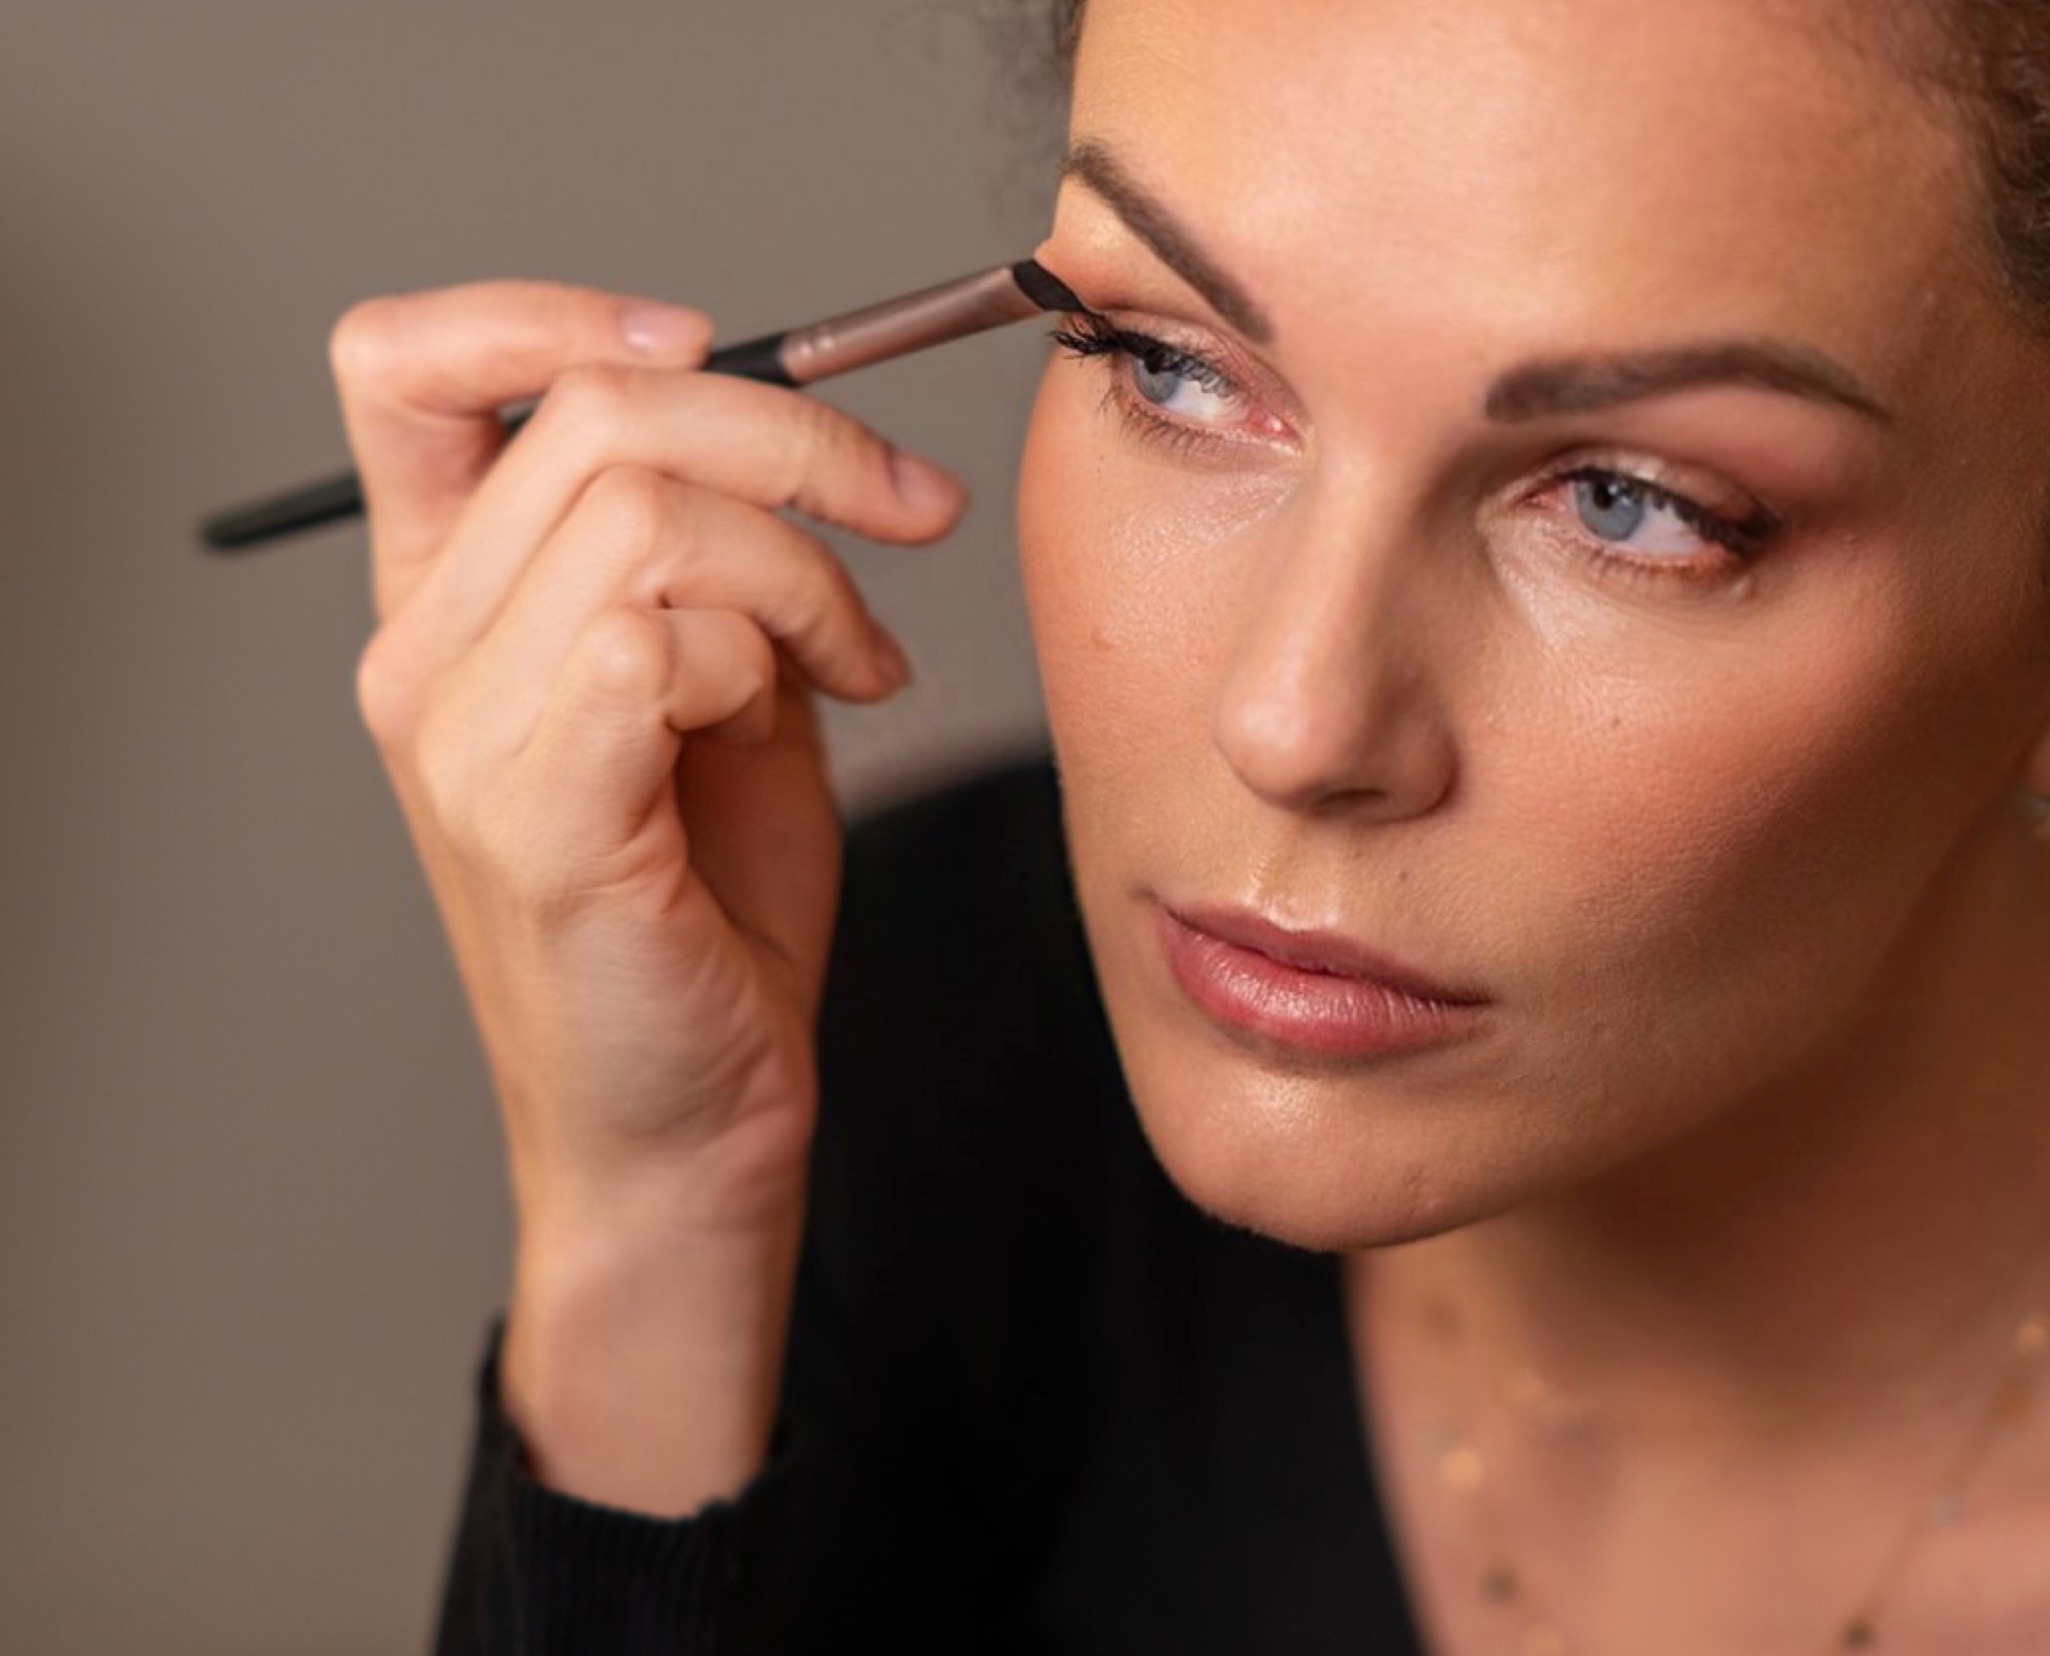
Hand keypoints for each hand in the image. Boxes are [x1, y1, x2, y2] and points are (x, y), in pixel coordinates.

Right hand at [331, 280, 967, 1507]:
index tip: (710, 340)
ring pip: (644, 514)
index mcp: (449, 608)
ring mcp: (462, 737)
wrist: (690, 1128)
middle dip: (795, 434)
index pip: (409, 370)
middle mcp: (422, 657)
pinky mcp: (535, 816)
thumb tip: (796, 449)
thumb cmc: (706, 918)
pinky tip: (829, 711)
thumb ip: (718, 568)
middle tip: (904, 511)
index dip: (554, 312)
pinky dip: (776, 649)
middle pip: (592, 411)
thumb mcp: (722, 698)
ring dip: (805, 565)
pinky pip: (661, 635)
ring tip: (862, 658)